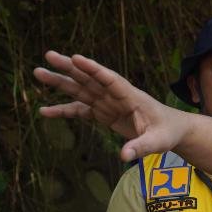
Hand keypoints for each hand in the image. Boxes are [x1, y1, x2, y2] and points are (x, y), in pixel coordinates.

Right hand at [34, 51, 189, 160]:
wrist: (172, 131)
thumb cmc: (168, 132)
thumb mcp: (158, 141)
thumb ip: (141, 147)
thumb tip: (124, 156)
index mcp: (132, 96)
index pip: (111, 79)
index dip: (94, 69)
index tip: (76, 58)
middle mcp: (117, 96)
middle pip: (90, 79)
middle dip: (69, 68)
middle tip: (48, 56)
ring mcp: (109, 103)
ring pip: (81, 90)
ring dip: (61, 82)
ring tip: (38, 72)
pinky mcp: (104, 113)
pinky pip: (81, 110)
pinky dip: (63, 110)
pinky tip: (44, 111)